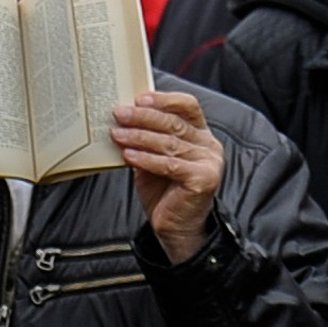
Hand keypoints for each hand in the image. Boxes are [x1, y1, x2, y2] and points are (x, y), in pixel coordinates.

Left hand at [112, 87, 222, 264]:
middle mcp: (208, 145)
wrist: (175, 227)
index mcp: (200, 133)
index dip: (164, 99)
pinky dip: (146, 159)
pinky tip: (129, 156)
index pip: (187, 106)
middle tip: (119, 114)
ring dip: (139, 137)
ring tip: (118, 134)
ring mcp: (209, 162)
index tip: (139, 98)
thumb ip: (147, 137)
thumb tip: (123, 118)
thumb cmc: (164, 190)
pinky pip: (170, 164)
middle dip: (143, 117)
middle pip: (174, 122)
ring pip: (169, 143)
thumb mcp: (153, 157)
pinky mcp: (204, 179)